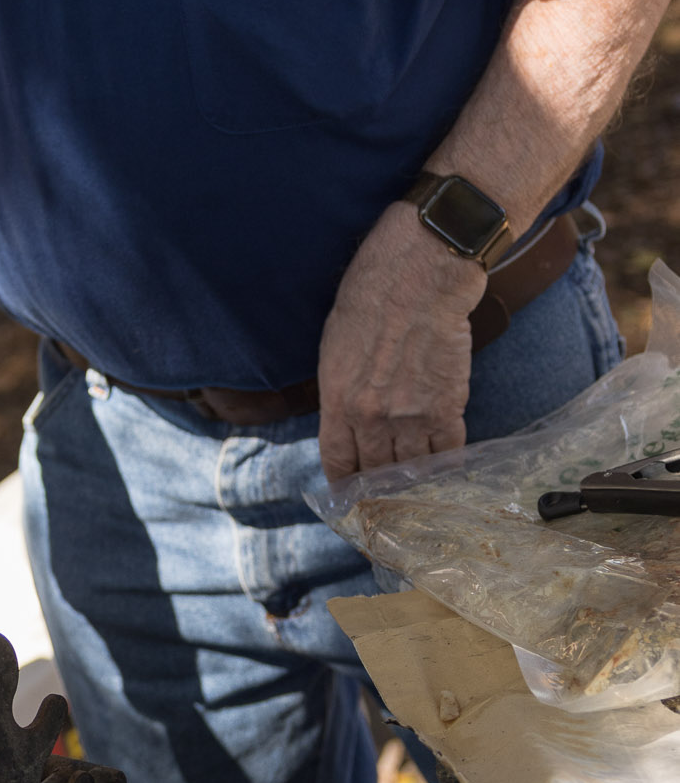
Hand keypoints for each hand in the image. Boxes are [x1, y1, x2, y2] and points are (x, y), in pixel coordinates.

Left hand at [316, 204, 485, 482]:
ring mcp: (411, 416)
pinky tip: (445, 476)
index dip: (345, 484)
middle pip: (375, 472)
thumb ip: (341, 389)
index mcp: (337, 400)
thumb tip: (348, 418)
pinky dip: (446, 468)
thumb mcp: (335, 346)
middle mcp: (371, 417)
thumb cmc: (371, 297)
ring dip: (414, 485)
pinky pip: (447, 453)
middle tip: (386, 506)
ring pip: (411, 469)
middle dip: (379, 493)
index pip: (337, 461)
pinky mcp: (448, 407)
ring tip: (418, 499)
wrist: (420, 276)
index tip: (350, 497)